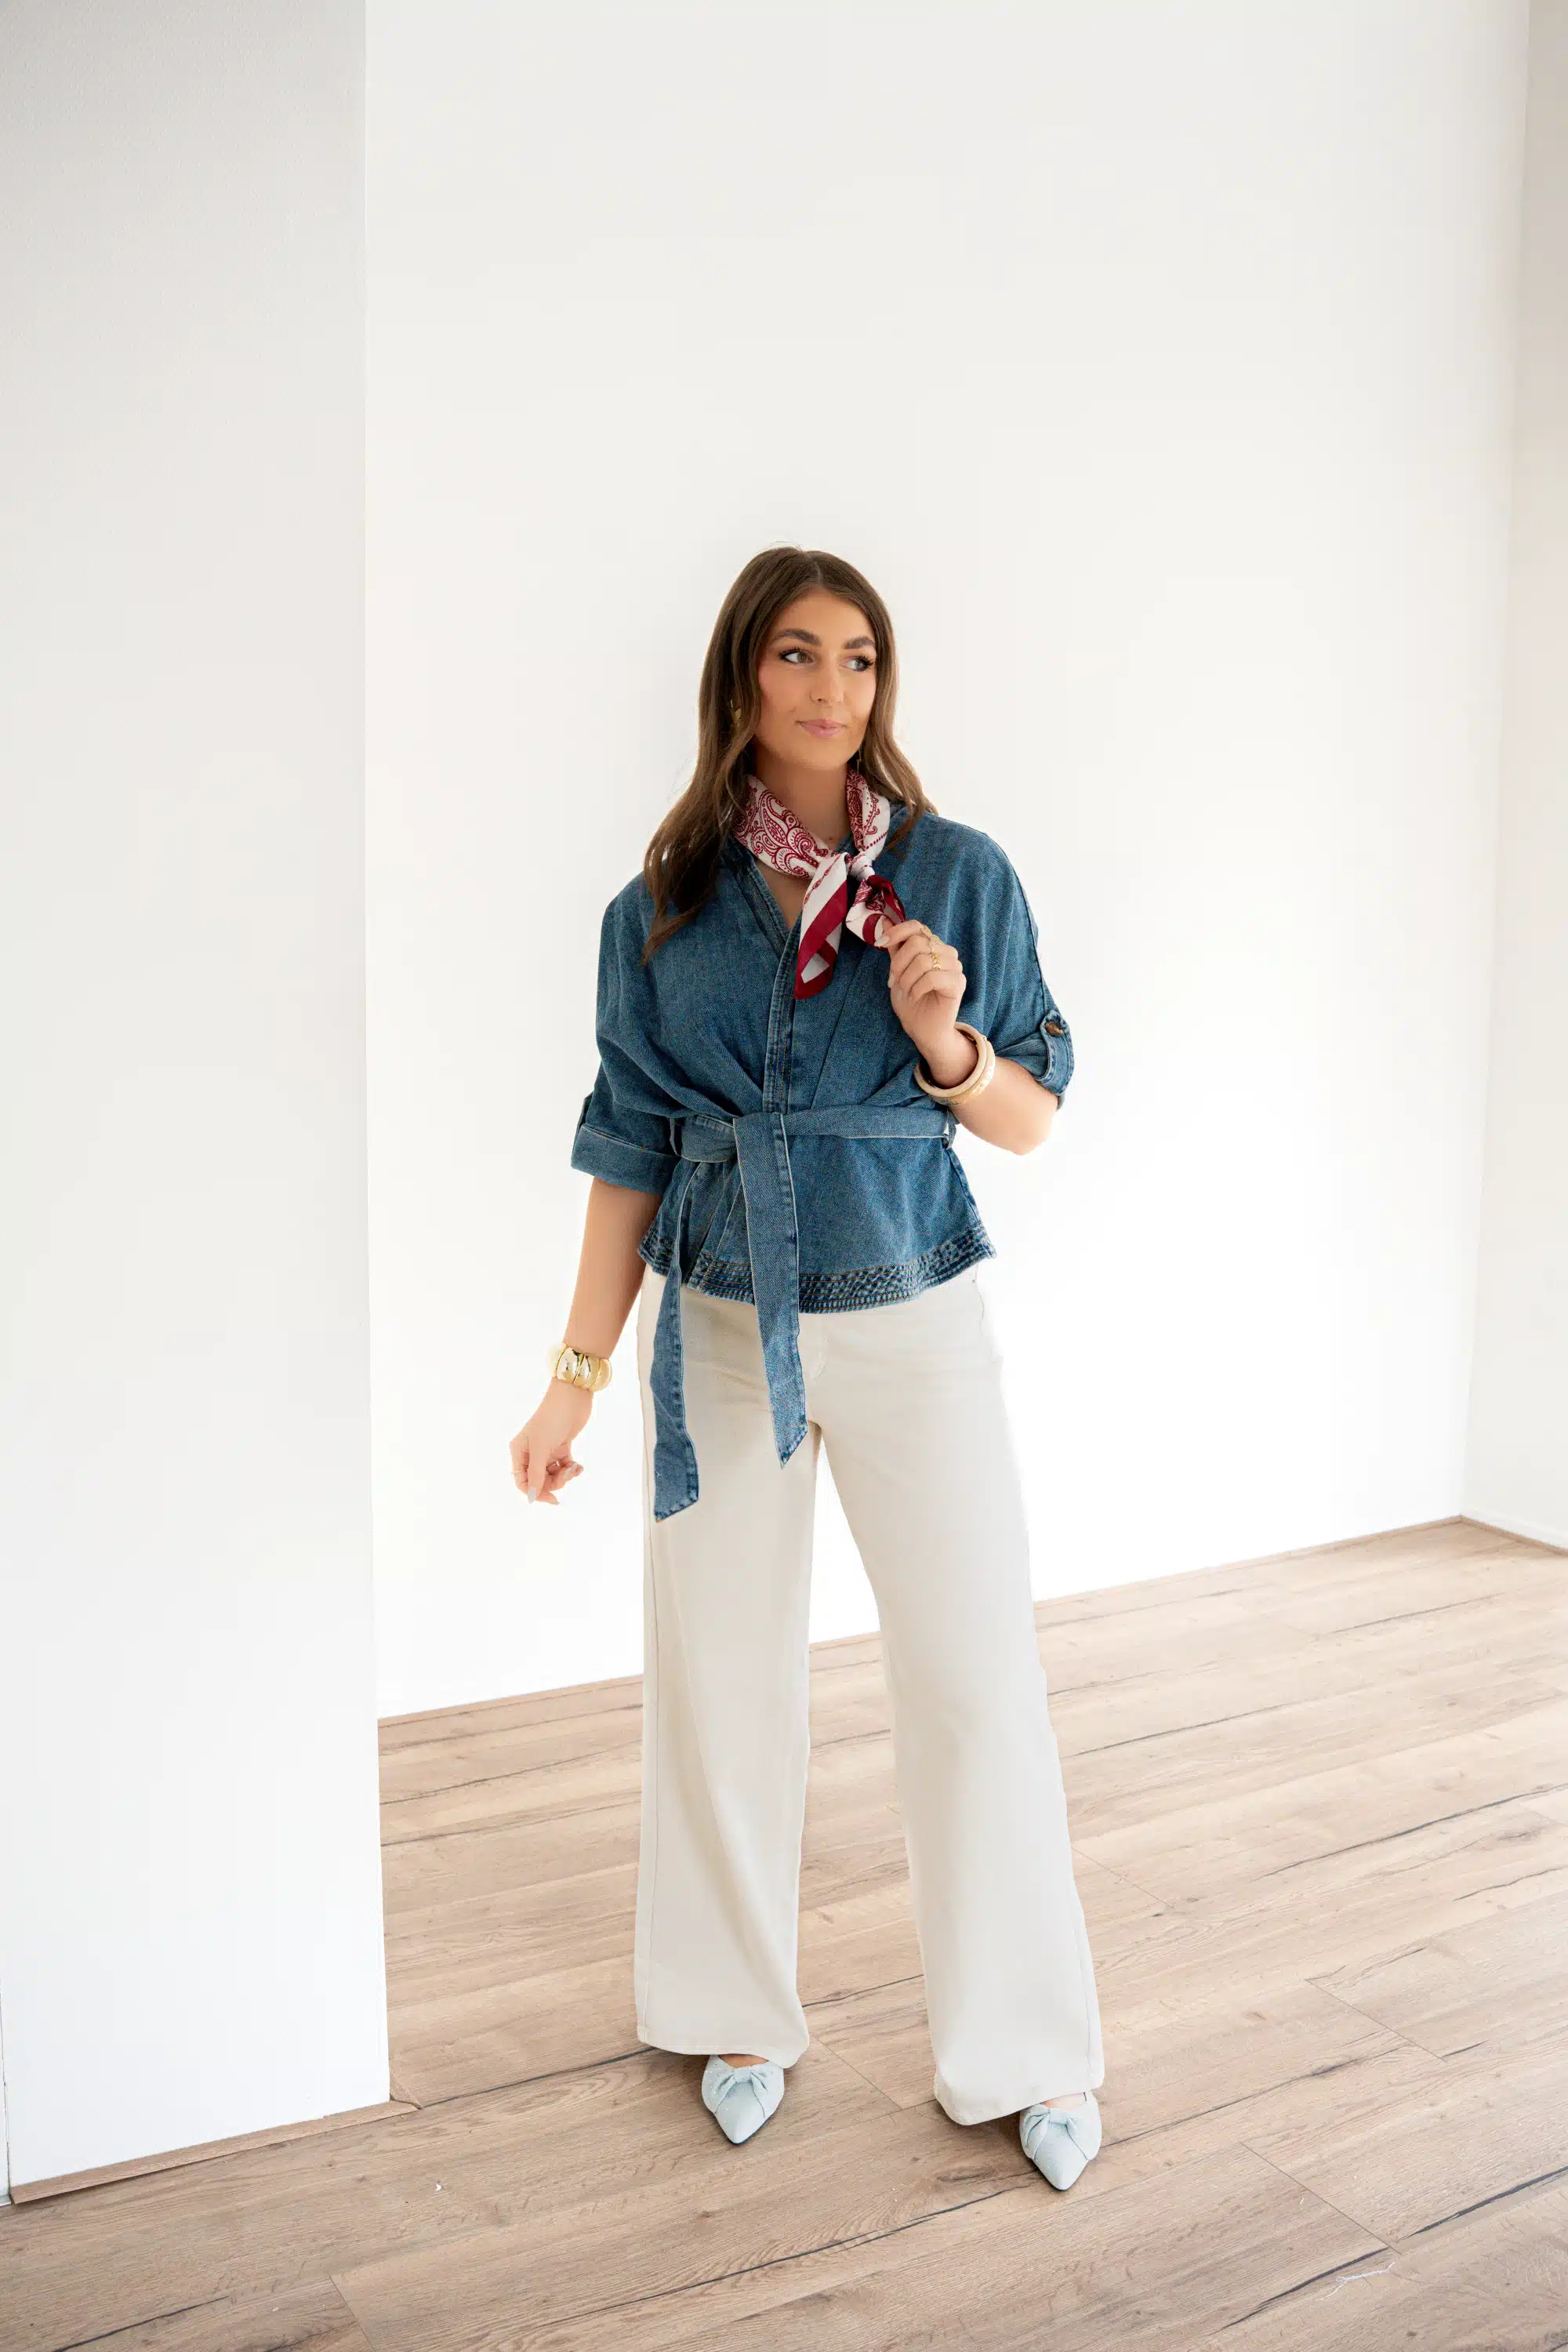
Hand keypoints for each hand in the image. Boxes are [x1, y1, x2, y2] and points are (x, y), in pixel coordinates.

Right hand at [510, 1381, 591, 1504]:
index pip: (522, 1481)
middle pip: (539, 1480)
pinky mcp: (562, 1446)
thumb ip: (536, 1474)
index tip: (552, 1499)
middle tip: (566, 1477)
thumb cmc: (552, 1419)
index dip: (535, 1492)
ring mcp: (547, 1449)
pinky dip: (572, 1469)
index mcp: (519, 1451)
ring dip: (565, 1475)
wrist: (573, 1397)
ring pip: (553, 1474)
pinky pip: (565, 1466)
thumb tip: (531, 1497)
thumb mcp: (541, 1449)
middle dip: (554, 1482)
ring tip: (574, 1468)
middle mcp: (531, 1452)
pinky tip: (579, 1466)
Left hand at [879, 916, 971, 1074]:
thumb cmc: (912, 1001)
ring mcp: (955, 967)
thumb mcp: (897, 971)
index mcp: (932, 946)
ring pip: (924, 960)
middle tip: (894, 982)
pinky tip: (914, 997)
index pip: (917, 926)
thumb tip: (883, 920)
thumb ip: (895, 947)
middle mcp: (946, 952)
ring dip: (907, 978)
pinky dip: (917, 988)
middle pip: (917, 942)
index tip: (880, 943)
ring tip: (905, 991)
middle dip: (898, 963)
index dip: (897, 932)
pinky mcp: (958, 983)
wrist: (923, 1030)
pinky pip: (932, 977)